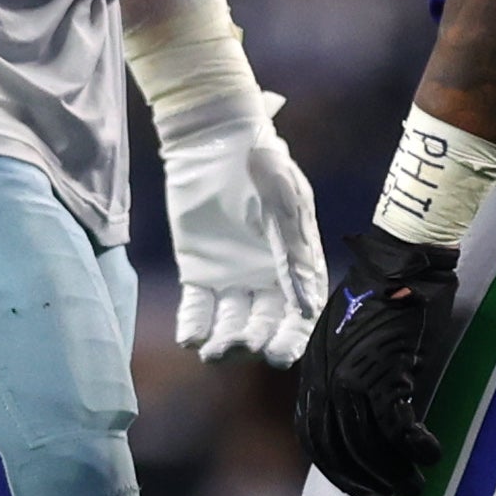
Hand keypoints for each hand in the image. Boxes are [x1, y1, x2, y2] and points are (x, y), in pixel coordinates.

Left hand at [157, 89, 329, 367]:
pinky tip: (190, 337)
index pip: (299, 314)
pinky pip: (197, 306)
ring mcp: (232, 276)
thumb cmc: (261, 165)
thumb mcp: (282, 205)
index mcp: (297, 264)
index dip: (290, 338)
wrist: (215, 139)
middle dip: (254, 341)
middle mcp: (267, 278)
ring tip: (212, 352)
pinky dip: (195, 323)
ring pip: (230, 321)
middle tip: (240, 348)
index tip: (277, 356)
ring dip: (223, 340)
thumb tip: (304, 307)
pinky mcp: (199, 271)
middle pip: (264, 323)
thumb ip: (289, 255)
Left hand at [295, 224, 466, 495]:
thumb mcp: (346, 335)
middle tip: (390, 493)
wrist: (400, 260)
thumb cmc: (381, 291)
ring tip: (416, 484)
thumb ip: (345, 371)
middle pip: (339, 445)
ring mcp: (355, 376)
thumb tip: (360, 408)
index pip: (312, 432)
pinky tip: (432, 454)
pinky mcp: (388, 371)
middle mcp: (328, 377)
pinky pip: (398, 425)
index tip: (354, 485)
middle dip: (364, 477)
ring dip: (393, 469)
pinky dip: (416, 446)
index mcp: (314, 369)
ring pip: (368, 442)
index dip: (332, 466)